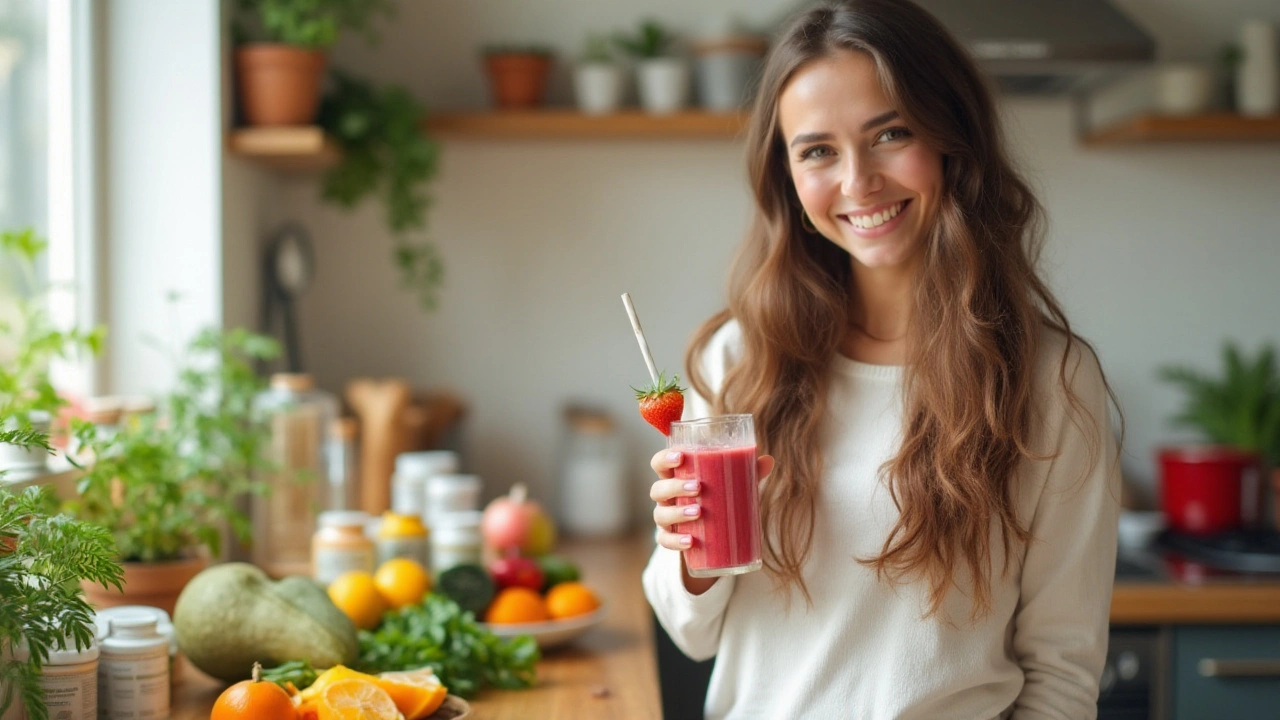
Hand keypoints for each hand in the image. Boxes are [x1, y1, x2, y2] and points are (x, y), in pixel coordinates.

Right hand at [648, 449, 774, 551]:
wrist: (709, 531)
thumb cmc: (717, 497)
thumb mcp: (731, 485)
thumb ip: (747, 472)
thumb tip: (768, 460)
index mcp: (675, 477)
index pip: (659, 463)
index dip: (664, 458)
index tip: (681, 456)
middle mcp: (666, 497)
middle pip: (658, 489)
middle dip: (675, 487)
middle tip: (698, 488)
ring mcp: (666, 518)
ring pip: (660, 514)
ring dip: (677, 513)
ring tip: (698, 512)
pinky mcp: (670, 538)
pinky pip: (665, 540)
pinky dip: (676, 541)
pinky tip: (691, 541)